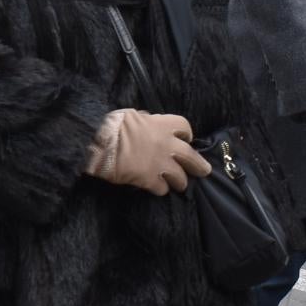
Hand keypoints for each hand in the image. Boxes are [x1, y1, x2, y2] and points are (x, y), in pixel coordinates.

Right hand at [86, 109, 211, 195]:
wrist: (101, 143)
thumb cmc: (113, 125)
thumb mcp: (132, 115)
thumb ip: (146, 122)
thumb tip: (149, 124)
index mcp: (162, 125)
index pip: (184, 127)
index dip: (186, 134)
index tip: (185, 139)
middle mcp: (167, 145)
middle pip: (191, 157)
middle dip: (199, 165)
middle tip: (204, 171)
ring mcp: (160, 164)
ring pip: (180, 177)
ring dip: (180, 181)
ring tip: (178, 184)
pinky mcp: (150, 180)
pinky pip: (162, 189)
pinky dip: (161, 189)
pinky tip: (156, 188)